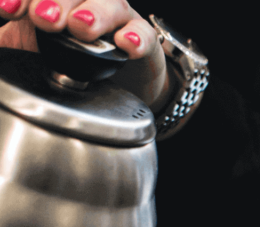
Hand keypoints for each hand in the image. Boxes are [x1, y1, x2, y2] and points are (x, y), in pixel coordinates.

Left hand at [0, 0, 168, 108]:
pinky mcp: (141, 39)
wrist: (111, 82)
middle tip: (42, 18)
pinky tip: (124, 44)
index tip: (5, 9)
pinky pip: (143, 33)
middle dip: (53, 0)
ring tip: (80, 28)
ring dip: (92, 13)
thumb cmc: (59, 58)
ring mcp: (113, 15)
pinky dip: (136, 37)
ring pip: (108, 3)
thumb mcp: (16, 48)